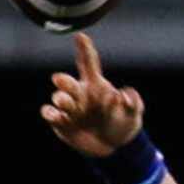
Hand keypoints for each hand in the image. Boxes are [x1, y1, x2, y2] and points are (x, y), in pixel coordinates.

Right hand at [40, 32, 143, 157]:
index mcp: (95, 85)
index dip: (84, 50)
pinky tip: (55, 115)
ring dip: (60, 99)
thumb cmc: (123, 123)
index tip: (80, 37)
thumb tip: (124, 95)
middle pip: (68, 83)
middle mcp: (80, 94)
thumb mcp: (134, 114)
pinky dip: (50, 113)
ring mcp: (70, 108)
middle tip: (59, 79)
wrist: (114, 147)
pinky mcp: (61, 123)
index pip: (89, 64)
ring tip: (64, 102)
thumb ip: (133, 103)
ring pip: (59, 98)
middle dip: (63, 81)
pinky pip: (50, 114)